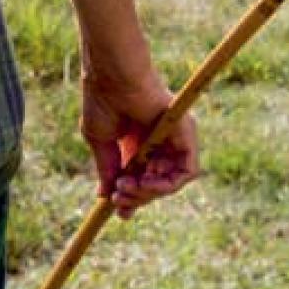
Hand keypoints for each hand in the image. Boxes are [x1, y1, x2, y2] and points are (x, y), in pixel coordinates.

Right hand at [81, 68, 200, 218]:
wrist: (114, 78)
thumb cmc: (103, 102)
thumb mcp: (101, 143)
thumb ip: (108, 169)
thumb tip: (107, 196)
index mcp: (139, 142)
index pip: (143, 177)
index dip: (132, 197)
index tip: (117, 210)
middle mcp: (159, 141)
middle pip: (157, 183)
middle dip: (137, 197)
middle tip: (118, 197)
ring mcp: (174, 139)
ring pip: (171, 182)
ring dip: (149, 193)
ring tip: (128, 188)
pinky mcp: (187, 135)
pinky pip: (186, 173)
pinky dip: (167, 185)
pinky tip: (146, 183)